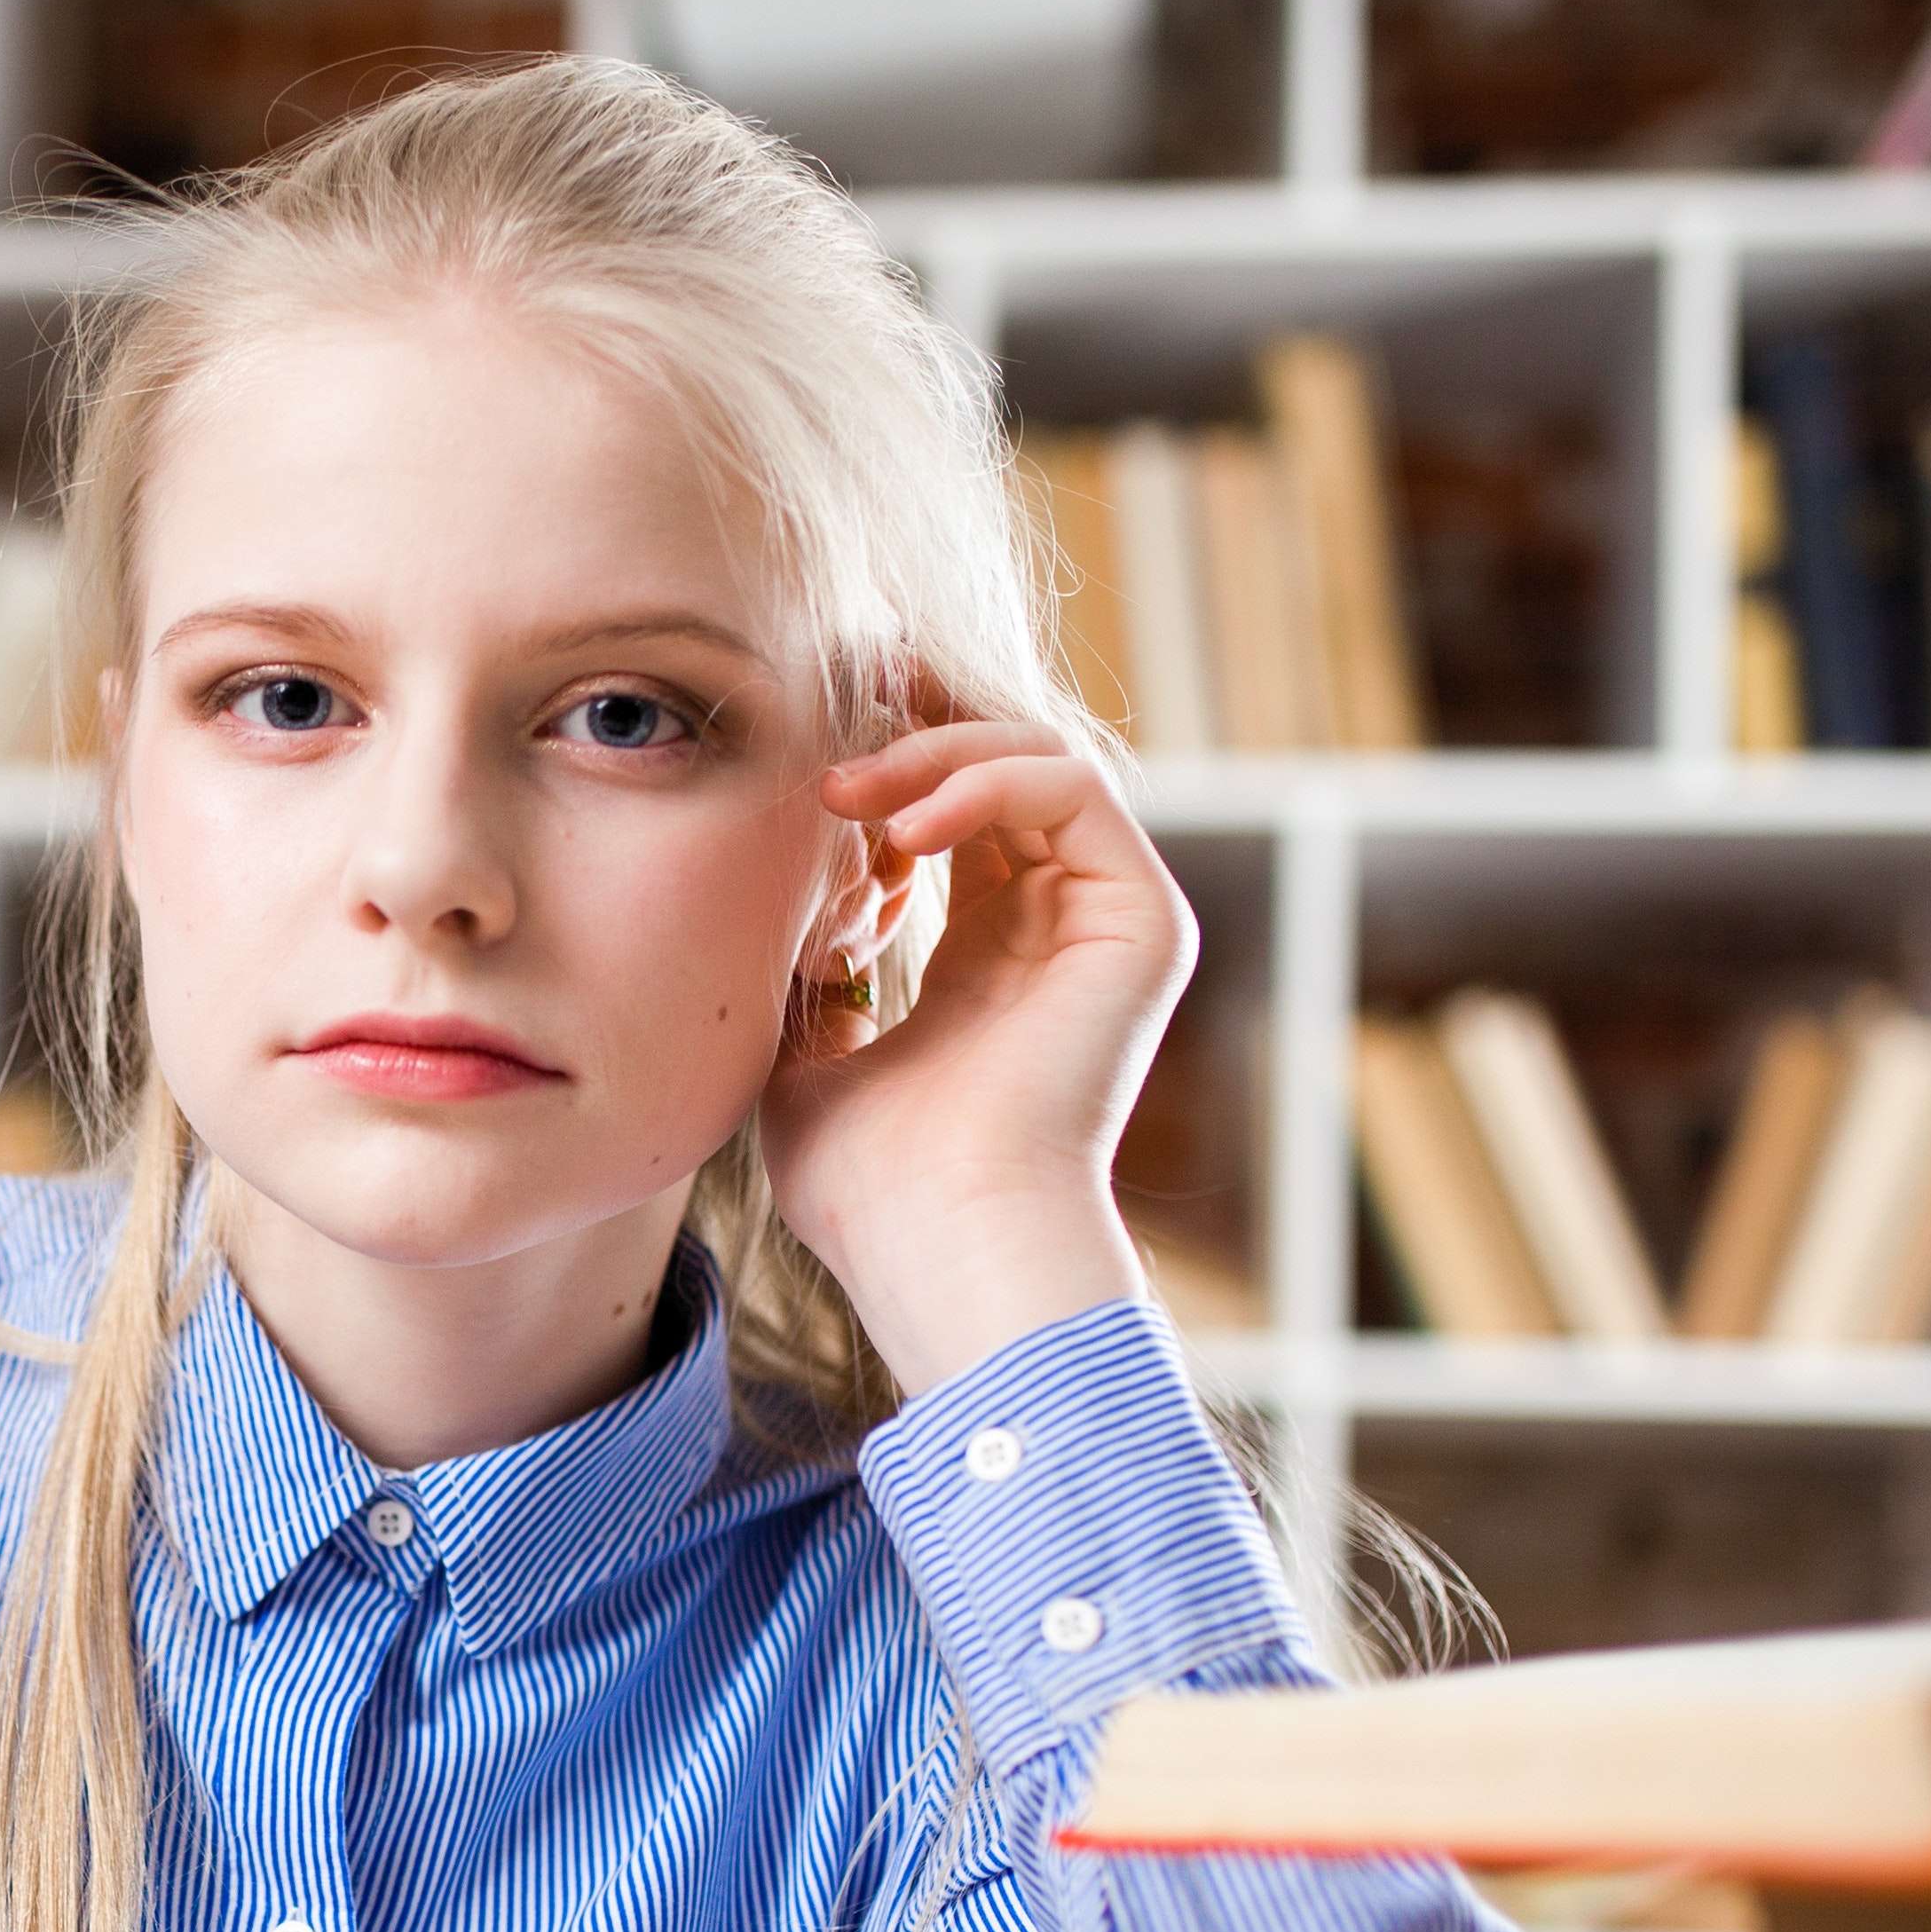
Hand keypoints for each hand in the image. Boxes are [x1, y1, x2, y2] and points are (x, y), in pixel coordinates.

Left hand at [758, 718, 1196, 1400]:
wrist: (936, 1239)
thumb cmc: (865, 1184)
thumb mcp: (802, 1054)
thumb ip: (806, 968)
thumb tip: (789, 901)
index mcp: (986, 955)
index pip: (948, 810)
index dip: (879, 760)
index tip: (796, 748)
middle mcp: (1057, 926)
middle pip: (1001, 762)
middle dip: (911, 716)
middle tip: (829, 692)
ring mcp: (1106, 919)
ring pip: (1036, 757)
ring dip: (931, 750)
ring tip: (842, 787)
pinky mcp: (1141, 919)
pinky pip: (1072, 787)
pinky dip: (983, 781)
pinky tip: (902, 826)